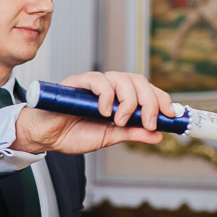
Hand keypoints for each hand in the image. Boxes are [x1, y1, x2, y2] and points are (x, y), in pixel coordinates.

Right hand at [12, 71, 174, 153]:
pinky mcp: (77, 83)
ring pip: (122, 78)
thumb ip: (132, 133)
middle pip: (138, 81)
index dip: (162, 99)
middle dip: (150, 101)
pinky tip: (105, 111)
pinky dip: (107, 96)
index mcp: (119, 98)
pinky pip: (99, 81)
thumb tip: (159, 134)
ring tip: (120, 120)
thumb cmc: (72, 134)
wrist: (44, 137)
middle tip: (149, 121)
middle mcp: (109, 88)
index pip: (146, 90)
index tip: (172, 114)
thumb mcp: (109, 137)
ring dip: (128, 100)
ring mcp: (94, 84)